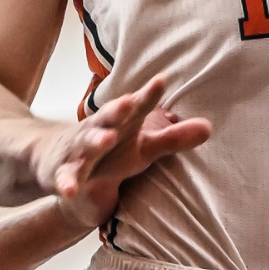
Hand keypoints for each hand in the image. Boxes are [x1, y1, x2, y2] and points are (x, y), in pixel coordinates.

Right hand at [27, 76, 212, 227]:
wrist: (57, 161)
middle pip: (109, 118)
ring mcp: (78, 151)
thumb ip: (173, 138)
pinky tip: (70, 190)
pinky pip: (65, 178)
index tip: (162, 80)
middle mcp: (99, 130)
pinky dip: (67, 183)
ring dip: (95, 140)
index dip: (149, 95)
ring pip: (86, 144)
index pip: (137, 106)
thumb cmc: (111, 152)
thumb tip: (210, 128)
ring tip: (106, 139)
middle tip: (130, 101)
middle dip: (118, 109)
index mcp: (121, 123)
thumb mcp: (143, 148)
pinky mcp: (62, 172)